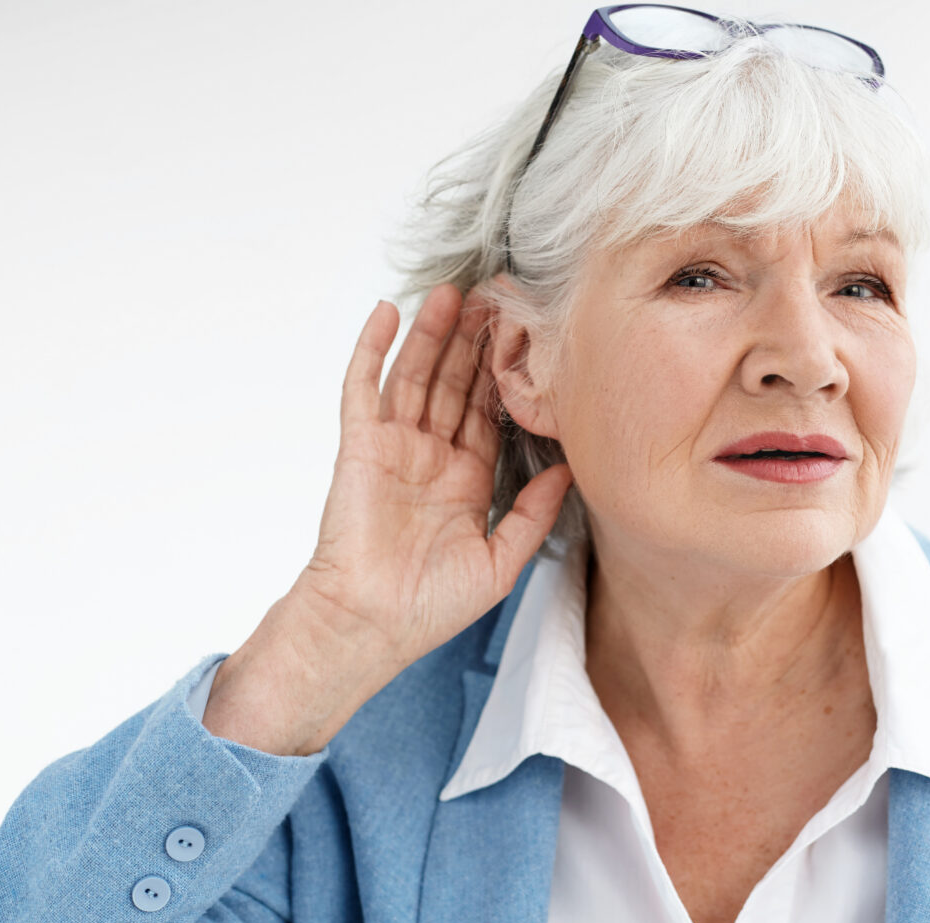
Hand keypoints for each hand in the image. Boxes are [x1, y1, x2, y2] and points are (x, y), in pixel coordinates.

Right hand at [204, 284, 571, 753]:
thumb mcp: (500, 561)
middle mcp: (430, 457)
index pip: (487, 411)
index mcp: (465, 480)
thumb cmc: (429, 607)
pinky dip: (372, 349)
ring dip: (431, 333)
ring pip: (415, 376)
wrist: (370, 625)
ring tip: (453, 290)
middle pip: (454, 383)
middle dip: (472, 341)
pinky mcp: (359, 446)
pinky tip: (387, 312)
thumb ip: (533, 514)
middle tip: (495, 294)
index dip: (503, 373)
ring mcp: (393, 448)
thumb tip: (569, 470)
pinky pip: (363, 388)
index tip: (525, 334)